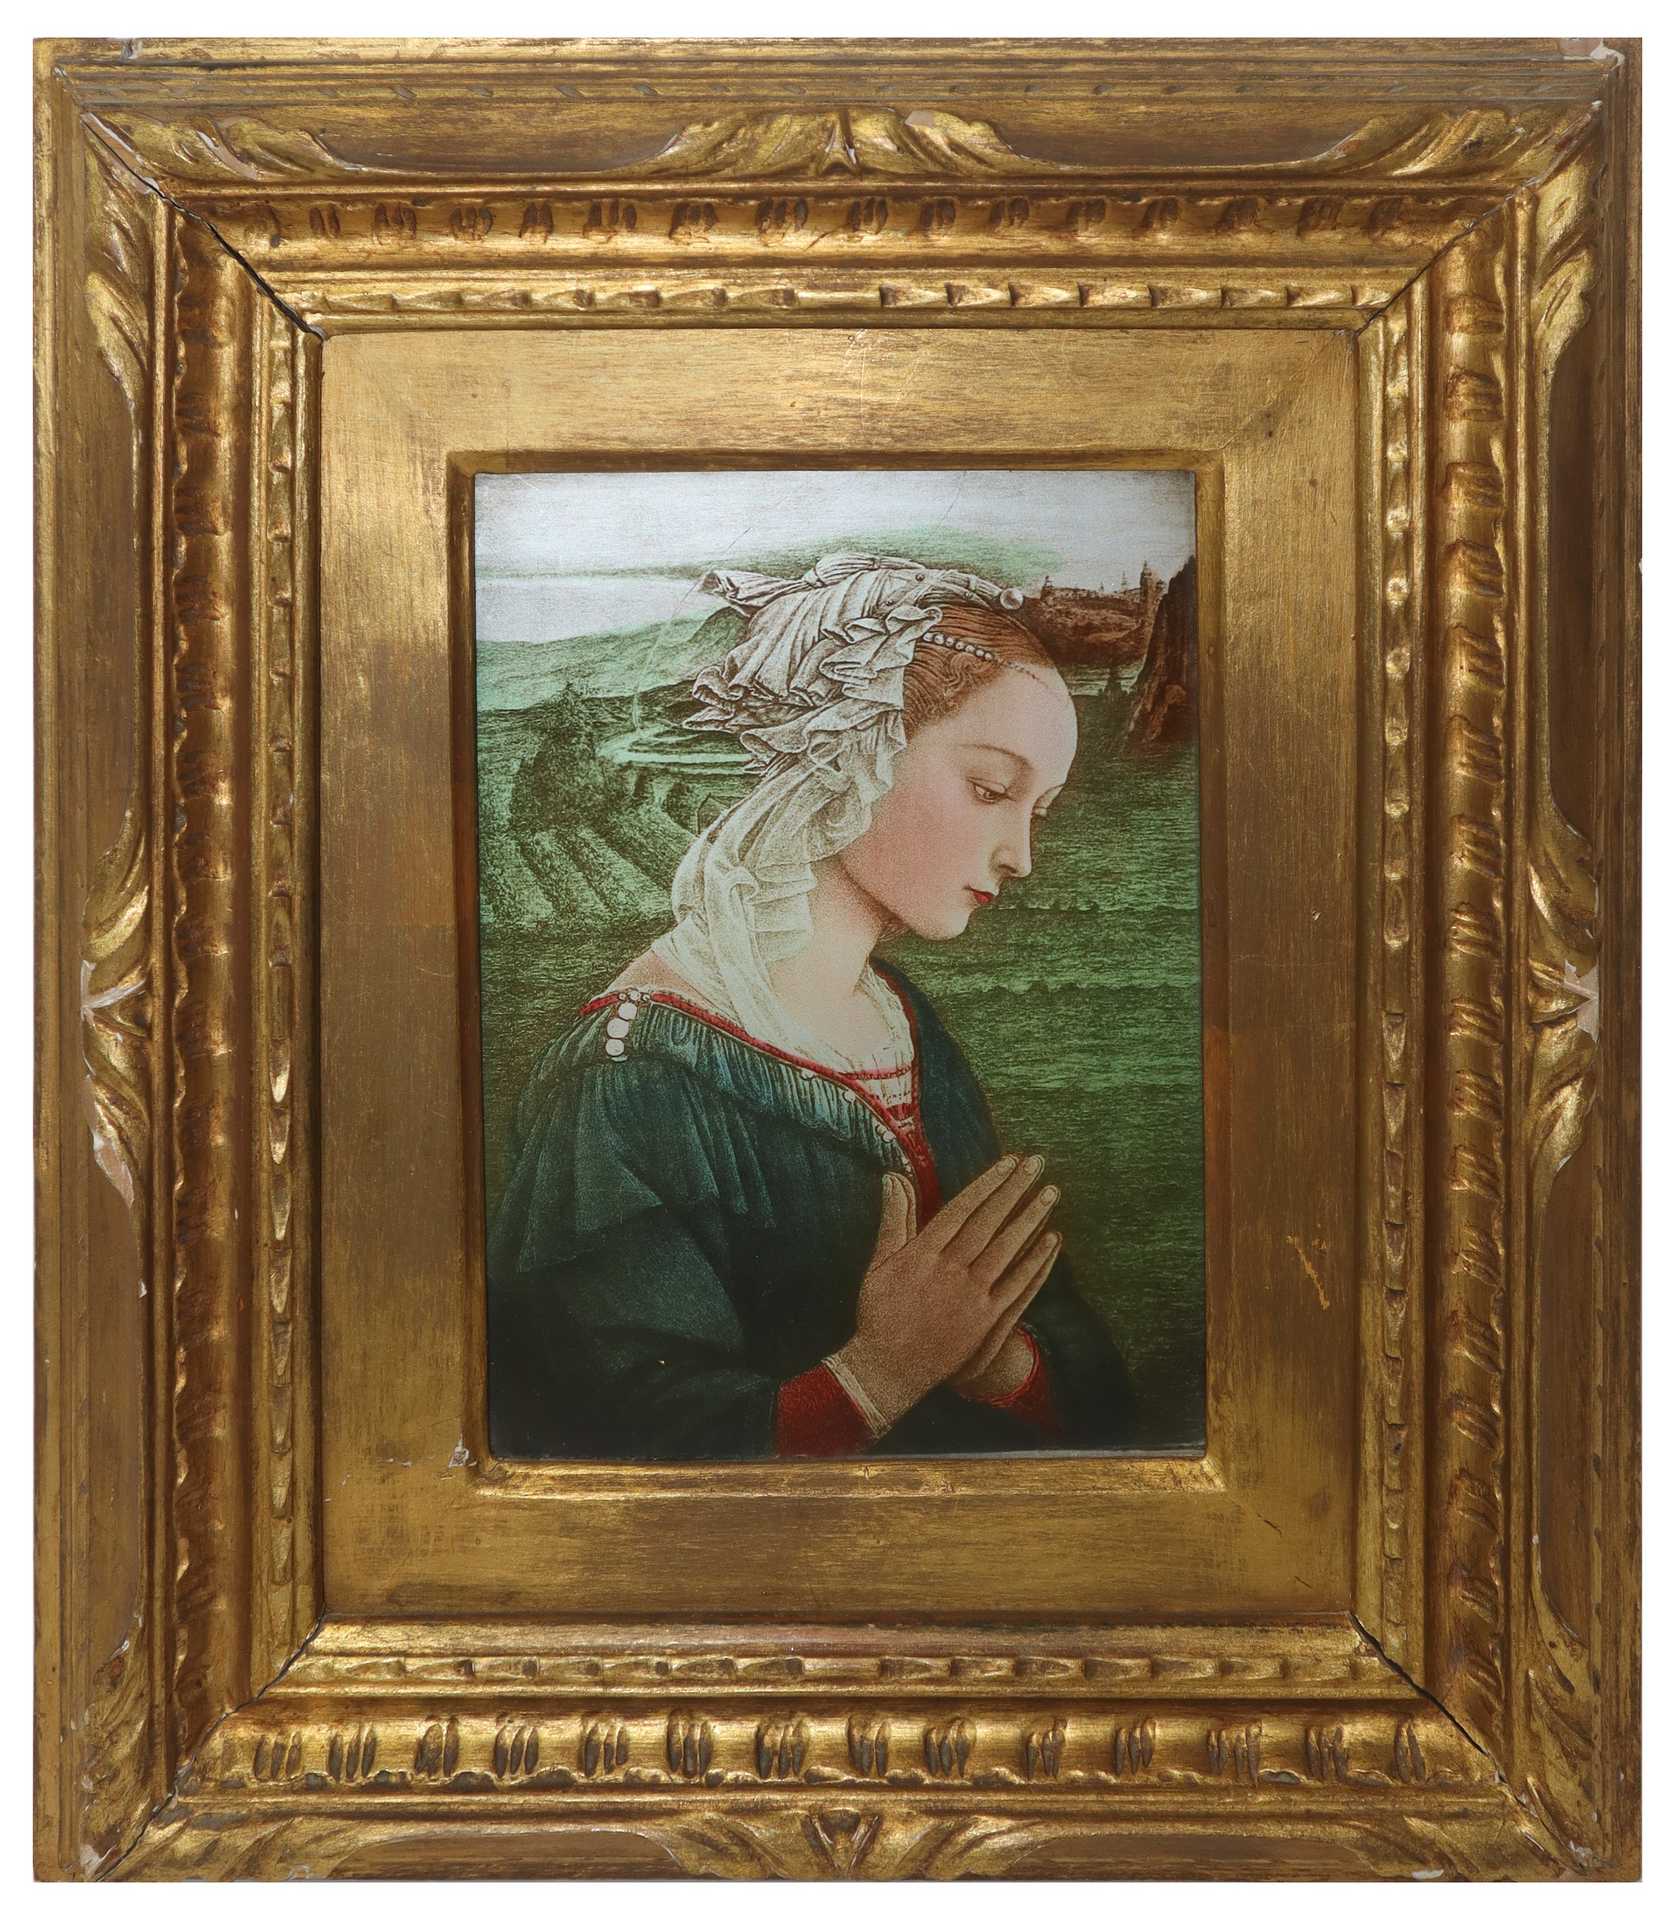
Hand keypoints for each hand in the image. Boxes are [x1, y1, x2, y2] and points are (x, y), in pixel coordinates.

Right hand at [833, 1155, 1061, 1428]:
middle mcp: (949, 1270)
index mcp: (922, 1253)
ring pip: (1006, 1249)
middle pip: (988, 1222)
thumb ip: (894, 1218)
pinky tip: (1052, 1240)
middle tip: (1036, 1164)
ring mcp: (970, 1296)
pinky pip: (1017, 1285)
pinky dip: (1036, 1262)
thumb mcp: (880, 1262)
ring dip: (1030, 1219)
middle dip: (1014, 1190)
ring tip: (1050, 1193)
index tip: (1008, 1163)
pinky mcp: (985, 1319)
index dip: (987, 1184)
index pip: (961, 1208)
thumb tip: (893, 1176)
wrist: (889, 1368)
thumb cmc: (880, 1312)